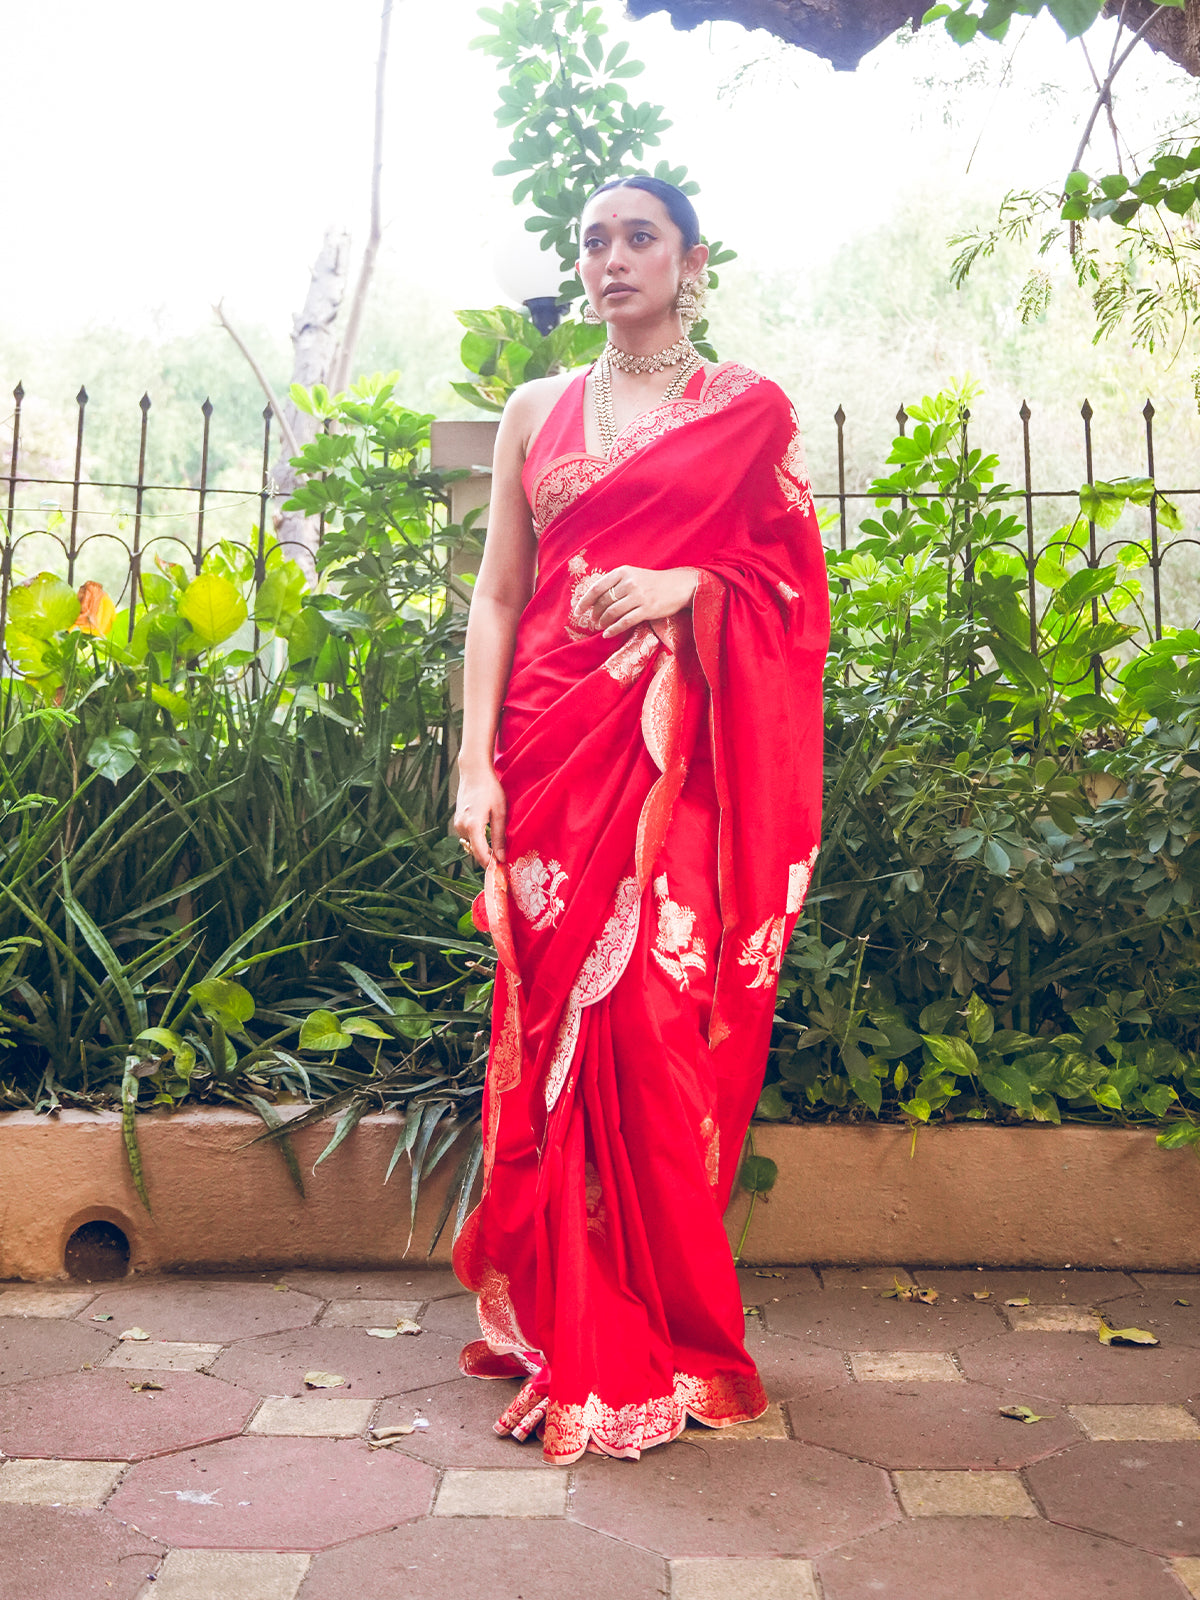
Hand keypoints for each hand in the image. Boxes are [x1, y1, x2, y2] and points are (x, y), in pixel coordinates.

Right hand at [453, 765, 507, 866]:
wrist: (474, 772)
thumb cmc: (490, 789)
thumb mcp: (499, 812)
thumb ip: (499, 836)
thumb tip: (501, 857)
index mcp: (472, 825)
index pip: (480, 854)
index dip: (491, 865)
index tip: (502, 871)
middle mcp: (461, 827)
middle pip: (475, 852)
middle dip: (488, 859)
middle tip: (504, 863)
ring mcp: (457, 824)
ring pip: (471, 845)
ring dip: (483, 849)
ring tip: (499, 850)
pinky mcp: (458, 821)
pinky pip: (469, 837)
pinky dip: (478, 841)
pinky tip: (490, 837)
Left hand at [575, 564, 699, 638]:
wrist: (680, 585)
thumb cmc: (653, 582)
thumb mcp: (634, 575)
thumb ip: (616, 584)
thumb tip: (595, 600)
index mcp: (623, 572)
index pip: (597, 587)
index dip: (585, 601)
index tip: (578, 611)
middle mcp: (630, 583)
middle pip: (604, 601)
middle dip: (595, 613)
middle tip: (593, 621)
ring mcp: (639, 596)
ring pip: (612, 612)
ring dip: (603, 622)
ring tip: (601, 626)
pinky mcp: (647, 609)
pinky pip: (625, 622)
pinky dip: (613, 629)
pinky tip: (608, 634)